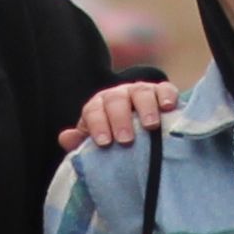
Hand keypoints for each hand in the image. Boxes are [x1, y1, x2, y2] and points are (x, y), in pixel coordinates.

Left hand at [62, 79, 180, 152]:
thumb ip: (81, 143)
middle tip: (125, 140)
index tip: (104, 143)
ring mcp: (141, 92)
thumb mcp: (97, 145)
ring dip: (146, 108)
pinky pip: (165, 89)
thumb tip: (65, 138)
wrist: (141, 134)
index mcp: (99, 107)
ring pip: (141, 92)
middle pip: (116, 100)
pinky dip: (167, 96)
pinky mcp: (162, 93)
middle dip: (120, 119)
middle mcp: (119, 96)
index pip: (93, 111)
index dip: (97, 125)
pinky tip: (168, 108)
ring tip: (151, 126)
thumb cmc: (114, 142)